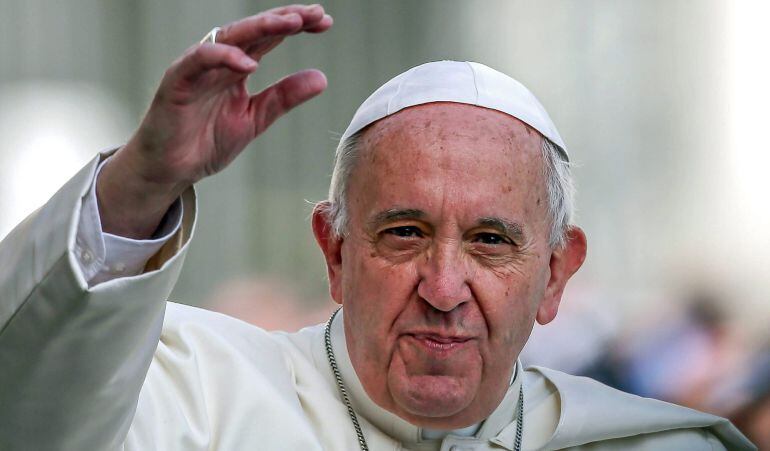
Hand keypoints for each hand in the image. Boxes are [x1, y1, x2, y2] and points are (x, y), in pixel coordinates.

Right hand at [97, 4, 331, 237]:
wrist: (171, 170)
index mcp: (237, 68)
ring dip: (261, 27)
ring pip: (230, 37)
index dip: (296, 26)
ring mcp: (197, 68)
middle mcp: (219, 61)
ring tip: (291, 23)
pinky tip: (250, 63)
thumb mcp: (256, 119)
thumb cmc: (206, 142)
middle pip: (254, 30)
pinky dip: (223, 57)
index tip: (326, 22)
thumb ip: (284, 97)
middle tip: (316, 13)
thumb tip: (322, 77)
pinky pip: (199, 60)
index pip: (270, 38)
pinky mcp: (177, 81)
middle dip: (285, 18)